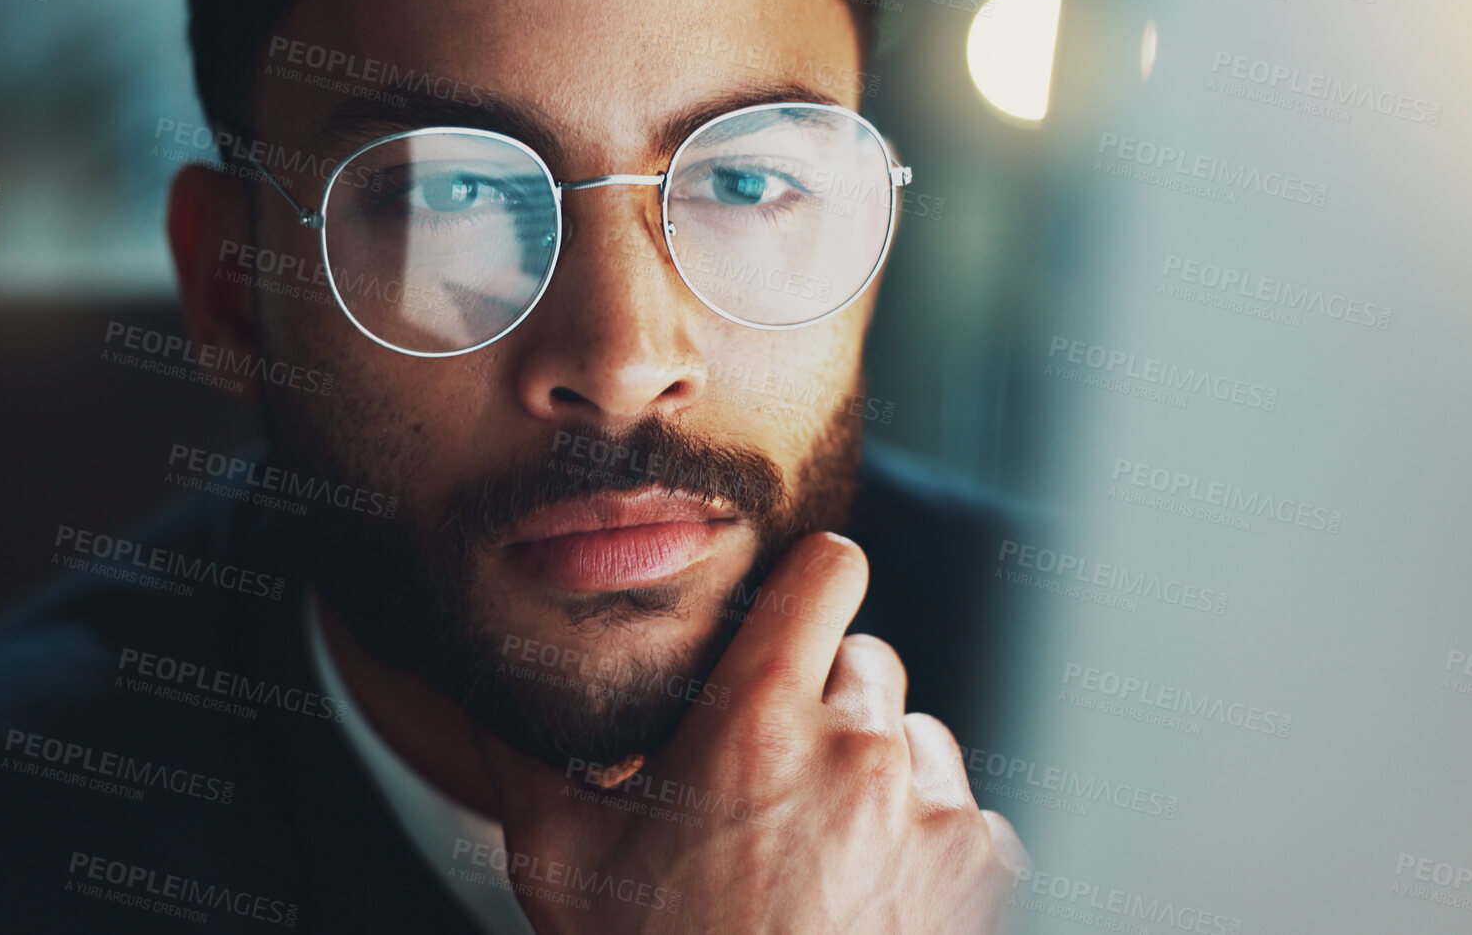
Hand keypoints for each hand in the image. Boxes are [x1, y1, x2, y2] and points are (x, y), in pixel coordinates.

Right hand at [473, 531, 1027, 933]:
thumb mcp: (564, 869)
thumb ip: (529, 762)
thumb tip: (484, 697)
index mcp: (757, 723)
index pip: (828, 572)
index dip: (814, 582)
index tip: (798, 609)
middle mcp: (859, 751)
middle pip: (869, 662)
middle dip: (829, 703)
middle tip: (779, 781)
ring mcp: (935, 811)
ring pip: (922, 741)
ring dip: (884, 776)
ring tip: (825, 855)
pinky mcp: (987, 869)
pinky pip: (970, 817)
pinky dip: (932, 846)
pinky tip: (875, 900)